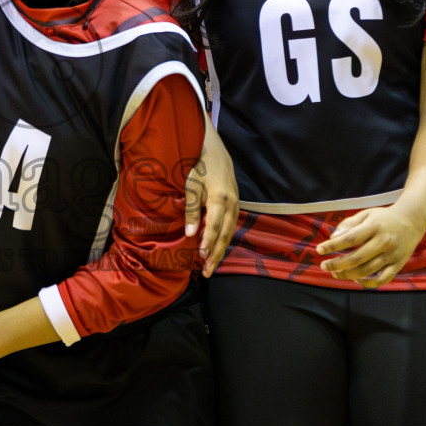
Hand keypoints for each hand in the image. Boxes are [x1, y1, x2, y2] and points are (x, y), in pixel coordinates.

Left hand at [185, 123, 238, 275]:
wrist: (215, 153)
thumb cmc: (199, 168)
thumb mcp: (191, 186)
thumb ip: (191, 210)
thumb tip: (190, 234)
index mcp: (220, 198)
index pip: (215, 226)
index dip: (208, 242)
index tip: (201, 257)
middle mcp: (232, 204)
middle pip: (225, 234)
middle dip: (216, 254)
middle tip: (207, 272)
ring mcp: (236, 205)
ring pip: (229, 233)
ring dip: (220, 250)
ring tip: (210, 266)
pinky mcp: (235, 205)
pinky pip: (230, 227)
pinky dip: (223, 240)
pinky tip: (216, 249)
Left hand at [315, 203, 425, 287]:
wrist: (412, 221)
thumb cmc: (383, 218)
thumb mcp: (366, 214)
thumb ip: (348, 224)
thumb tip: (333, 237)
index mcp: (374, 227)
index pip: (350, 239)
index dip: (332, 246)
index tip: (319, 250)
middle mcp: (384, 241)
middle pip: (356, 258)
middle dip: (336, 264)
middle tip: (324, 266)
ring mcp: (392, 255)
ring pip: (366, 271)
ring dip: (348, 275)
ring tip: (335, 273)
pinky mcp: (398, 265)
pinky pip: (382, 279)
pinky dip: (368, 283)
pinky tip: (356, 280)